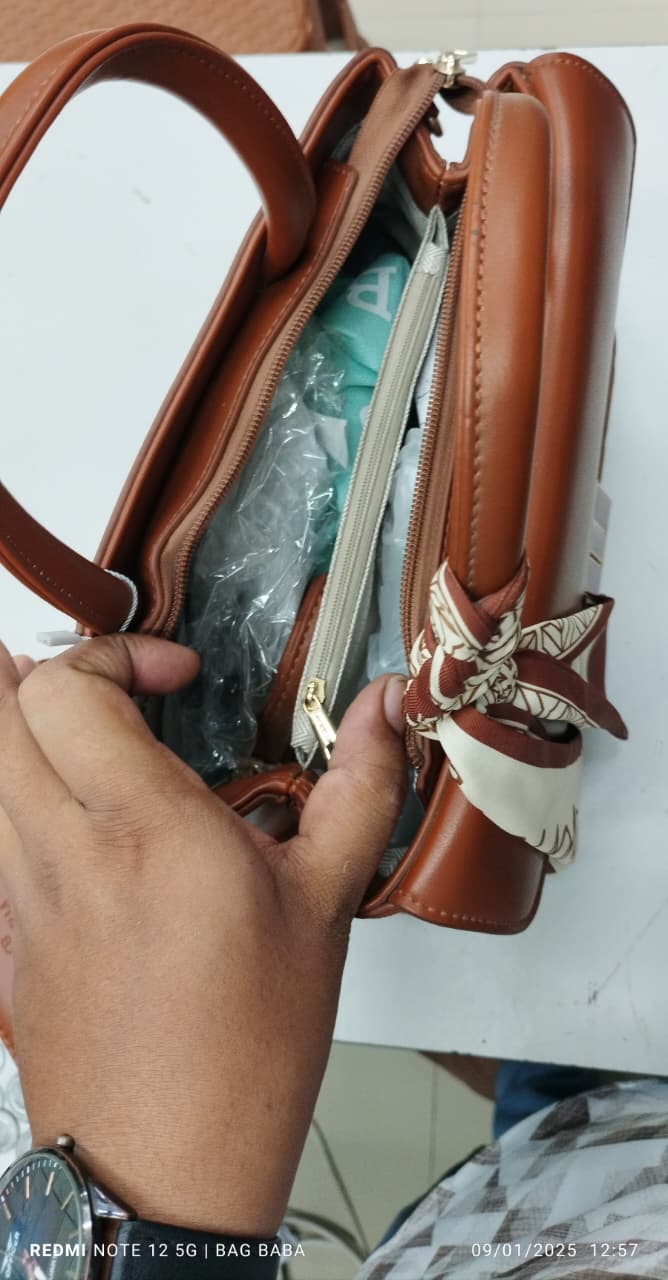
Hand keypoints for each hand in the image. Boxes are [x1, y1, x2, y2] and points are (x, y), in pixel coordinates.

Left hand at [0, 636, 405, 1233]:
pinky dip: (10, 795)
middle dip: (49, 670)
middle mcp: (63, 852)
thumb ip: (358, 786)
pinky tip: (68, 818)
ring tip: (84, 736)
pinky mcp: (2, 934)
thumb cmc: (247, 1049)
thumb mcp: (324, 905)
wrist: (166, 1169)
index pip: (68, 688)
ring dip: (18, 726)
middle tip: (113, 690)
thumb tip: (385, 709)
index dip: (115, 653)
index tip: (173, 677)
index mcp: (146, 832)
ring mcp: (18, 894)